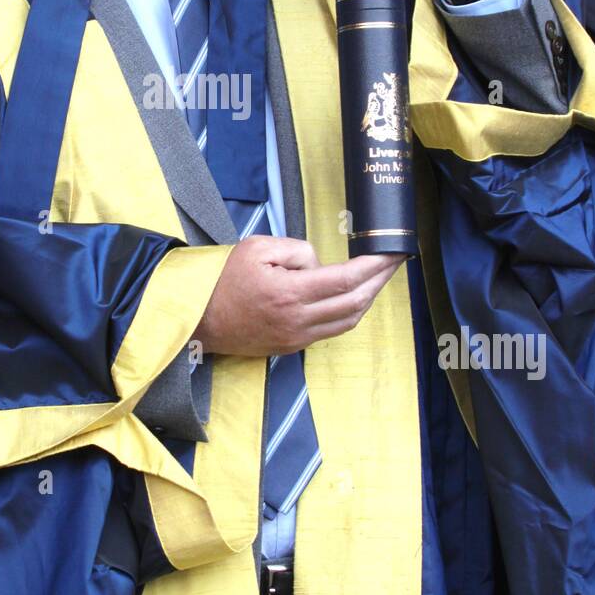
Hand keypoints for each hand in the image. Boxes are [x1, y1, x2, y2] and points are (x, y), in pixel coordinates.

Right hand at [191, 235, 404, 357]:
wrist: (198, 320)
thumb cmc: (223, 279)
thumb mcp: (257, 248)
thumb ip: (296, 250)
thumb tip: (319, 265)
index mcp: (289, 293)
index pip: (345, 280)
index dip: (373, 266)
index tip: (390, 253)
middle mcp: (298, 320)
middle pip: (355, 303)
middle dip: (380, 280)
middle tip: (395, 262)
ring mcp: (297, 337)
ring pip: (348, 321)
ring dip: (369, 299)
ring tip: (380, 278)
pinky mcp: (292, 346)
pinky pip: (331, 330)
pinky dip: (349, 312)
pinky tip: (354, 297)